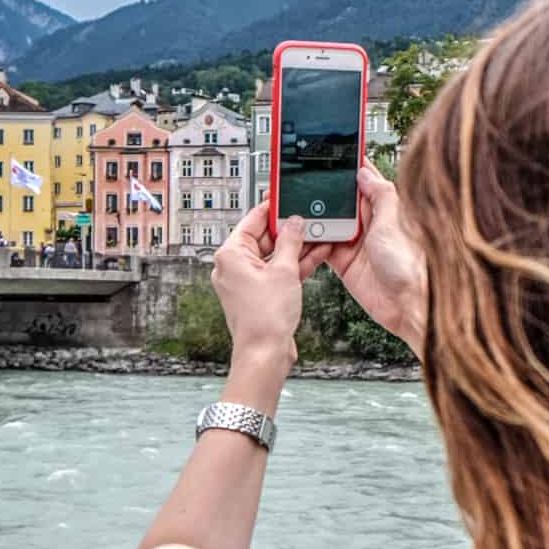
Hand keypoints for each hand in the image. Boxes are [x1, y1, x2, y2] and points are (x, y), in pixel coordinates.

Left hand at [211, 200, 305, 370]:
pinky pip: (276, 272)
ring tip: (319, 234)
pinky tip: (316, 255)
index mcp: (230, 254)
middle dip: (289, 229)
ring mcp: (245, 282)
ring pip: (273, 255)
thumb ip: (291, 242)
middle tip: (309, 217)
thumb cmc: (264, 317)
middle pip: (264, 237)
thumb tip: (295, 223)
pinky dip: (294, 265)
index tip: (285, 195)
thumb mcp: (284, 270)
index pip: (252, 219)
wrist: (265, 353)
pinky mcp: (258, 295)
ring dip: (296, 247)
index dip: (272, 207)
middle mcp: (233, 266)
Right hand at [300, 162, 426, 355]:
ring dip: (316, 218)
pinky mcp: (346, 264)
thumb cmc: (411, 266)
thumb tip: (365, 174)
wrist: (408, 305)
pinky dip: (314, 242)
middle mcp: (371, 226)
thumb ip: (379, 196)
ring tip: (300, 207)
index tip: (336, 155)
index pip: (365, 183)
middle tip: (307, 181)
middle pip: (342, 202)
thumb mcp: (392, 222)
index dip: (351, 169)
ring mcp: (357, 245)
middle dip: (326, 193)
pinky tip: (306, 234)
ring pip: (330, 224)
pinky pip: (323, 248)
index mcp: (386, 211)